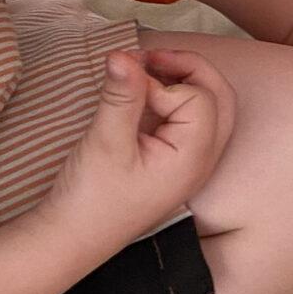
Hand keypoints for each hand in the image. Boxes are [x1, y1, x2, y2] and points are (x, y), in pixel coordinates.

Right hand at [40, 48, 235, 255]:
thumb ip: (121, 96)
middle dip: (189, 69)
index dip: (162, 83)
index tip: (127, 85)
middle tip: (149, 57)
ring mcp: (193, 162)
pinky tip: (147, 93)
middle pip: (218, 97)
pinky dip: (176, 98)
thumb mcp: (105, 141)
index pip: (198, 98)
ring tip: (147, 70)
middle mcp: (203, 160)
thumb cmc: (91, 198)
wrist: (73, 239)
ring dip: (184, 81)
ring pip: (210, 107)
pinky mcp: (177, 161)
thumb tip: (124, 54)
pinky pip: (192, 120)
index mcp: (194, 158)